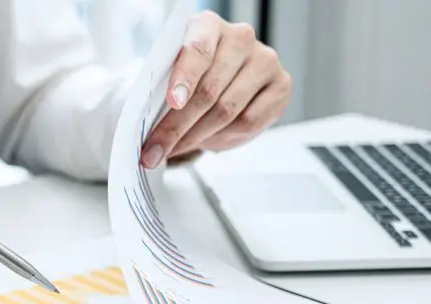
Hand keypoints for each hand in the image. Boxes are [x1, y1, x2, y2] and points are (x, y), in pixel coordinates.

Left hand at [141, 11, 291, 167]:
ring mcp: (264, 60)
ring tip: (175, 149)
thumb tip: (149, 127)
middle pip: (209, 90)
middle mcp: (240, 38)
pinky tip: (206, 141)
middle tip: (155, 150)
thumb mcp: (169, 71)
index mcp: (208, 25)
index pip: (198, 50)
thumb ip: (161, 89)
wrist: (218, 76)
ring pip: (228, 110)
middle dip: (177, 127)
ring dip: (197, 137)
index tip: (174, 102)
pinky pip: (249, 122)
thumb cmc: (188, 73)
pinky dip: (223, 137)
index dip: (185, 78)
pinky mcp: (281, 85)